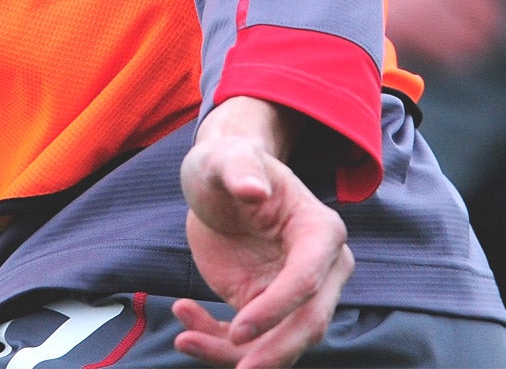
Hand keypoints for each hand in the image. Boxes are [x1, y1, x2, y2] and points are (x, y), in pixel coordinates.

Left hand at [174, 97, 353, 368]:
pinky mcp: (267, 306)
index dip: (277, 308)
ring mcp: (294, 291)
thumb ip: (239, 168)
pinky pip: (250, 339)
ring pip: (279, 341)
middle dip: (273, 351)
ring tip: (185, 339)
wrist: (217, 181)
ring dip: (233, 352)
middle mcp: (321, 268)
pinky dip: (217, 339)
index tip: (240, 327)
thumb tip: (253, 189)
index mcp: (320, 230)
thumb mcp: (225, 157)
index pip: (308, 280)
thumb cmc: (227, 163)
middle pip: (308, 324)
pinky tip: (184, 314)